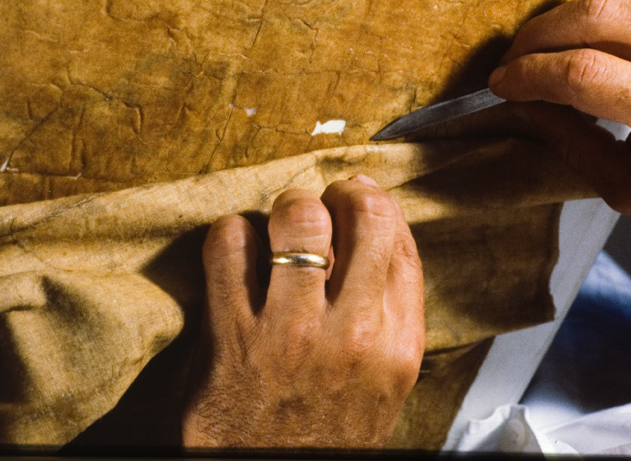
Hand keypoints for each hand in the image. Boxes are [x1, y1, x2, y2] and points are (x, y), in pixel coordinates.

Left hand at [181, 175, 423, 447]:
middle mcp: (352, 334)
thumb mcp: (382, 384)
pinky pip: (231, 242)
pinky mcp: (232, 334)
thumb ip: (385, 314)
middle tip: (319, 204)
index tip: (356, 197)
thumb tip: (374, 235)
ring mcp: (291, 332)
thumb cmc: (321, 435)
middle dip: (338, 194)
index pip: (399, 239)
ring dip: (285, 209)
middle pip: (362, 214)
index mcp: (397, 346)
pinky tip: (236, 254)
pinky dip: (231, 234)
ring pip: (298, 216)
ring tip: (275, 226)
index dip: (374, 203)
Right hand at [488, 0, 630, 227]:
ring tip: (545, 48)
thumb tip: (527, 104)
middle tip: (514, 63)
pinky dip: (597, 8)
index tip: (503, 85)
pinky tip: (584, 36)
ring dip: (564, 17)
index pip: (584, 73)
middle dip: (537, 37)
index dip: (529, 75)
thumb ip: (572, 144)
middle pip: (596, 17)